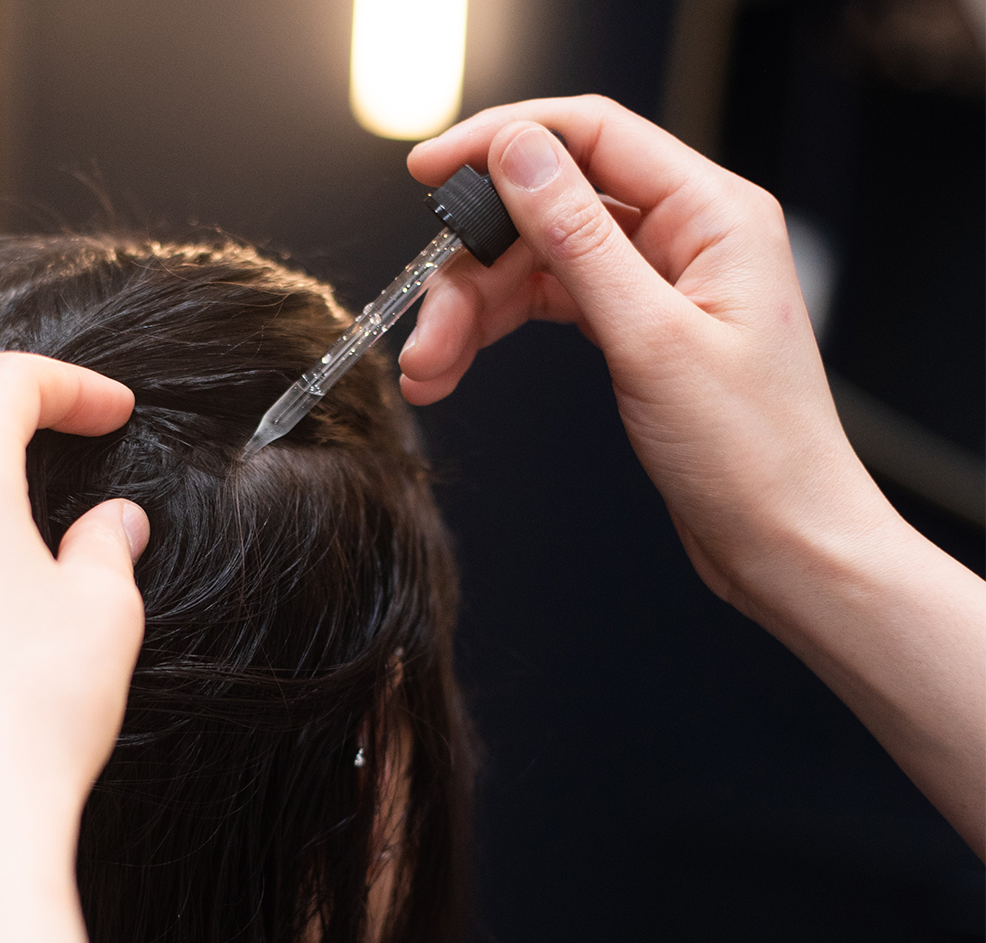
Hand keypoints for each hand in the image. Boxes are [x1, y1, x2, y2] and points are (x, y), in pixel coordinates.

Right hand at [405, 94, 880, 605]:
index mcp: (712, 214)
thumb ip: (578, 239)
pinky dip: (496, 331)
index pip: (590, 136)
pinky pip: (548, 303)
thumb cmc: (752, 454)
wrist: (782, 544)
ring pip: (535, 261)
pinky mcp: (635, 327)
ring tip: (429, 371)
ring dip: (472, 311)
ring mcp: (656, 282)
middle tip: (423, 329)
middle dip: (472, 267)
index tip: (428, 173)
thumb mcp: (651, 339)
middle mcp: (685, 235)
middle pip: (546, 209)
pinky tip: (455, 368)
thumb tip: (519, 152)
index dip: (501, 142)